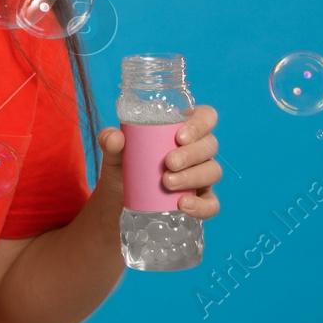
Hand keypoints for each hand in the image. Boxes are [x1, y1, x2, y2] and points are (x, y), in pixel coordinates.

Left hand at [93, 104, 222, 219]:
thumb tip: (115, 138)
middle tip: (169, 162)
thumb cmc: (123, 168)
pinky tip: (183, 205)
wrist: (117, 203)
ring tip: (167, 183)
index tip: (180, 136)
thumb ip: (109, 141)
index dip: (201, 123)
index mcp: (181, 129)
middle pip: (210, 145)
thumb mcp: (113, 153)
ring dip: (193, 176)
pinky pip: (212, 204)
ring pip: (213, 171)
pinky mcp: (200, 201)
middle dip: (191, 153)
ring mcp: (201, 176)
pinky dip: (202, 206)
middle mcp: (196, 151)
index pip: (206, 116)